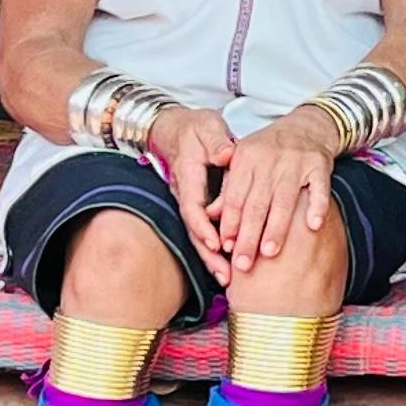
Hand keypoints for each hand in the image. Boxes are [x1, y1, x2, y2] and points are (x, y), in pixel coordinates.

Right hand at [148, 107, 240, 266]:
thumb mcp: (207, 126)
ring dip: (212, 258)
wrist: (177, 128)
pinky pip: (205, 230)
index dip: (203, 227)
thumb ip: (216, 141)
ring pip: (198, 234)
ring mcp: (190, 201)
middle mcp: (186, 193)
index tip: (217, 243)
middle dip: (208, 255)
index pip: (193, 206)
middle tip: (225, 276)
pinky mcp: (197, 205)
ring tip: (228, 279)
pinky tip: (228, 264)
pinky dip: (215, 248)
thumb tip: (226, 155)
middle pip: (194, 230)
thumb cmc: (195, 127)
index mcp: (188, 175)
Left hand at [210, 111, 343, 275]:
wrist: (306, 125)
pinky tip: (313, 226)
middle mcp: (269, 159)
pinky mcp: (320, 164)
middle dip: (249, 236)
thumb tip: (211, 216)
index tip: (225, 248)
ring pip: (284, 200)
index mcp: (245, 158)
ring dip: (277, 228)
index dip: (229, 224)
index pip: (235, 197)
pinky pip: (319, 188)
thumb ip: (229, 189)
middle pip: (257, 204)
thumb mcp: (243, 162)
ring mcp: (296, 161)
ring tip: (269, 253)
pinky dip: (317, 207)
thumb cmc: (268, 150)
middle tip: (243, 264)